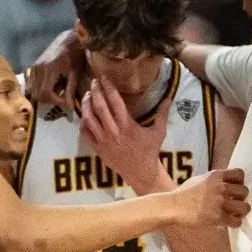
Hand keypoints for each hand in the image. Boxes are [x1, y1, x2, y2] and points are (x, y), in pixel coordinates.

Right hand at [26, 29, 85, 112]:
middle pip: (37, 94)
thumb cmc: (75, 56)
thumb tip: (70, 106)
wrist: (68, 40)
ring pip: (31, 90)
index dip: (55, 100)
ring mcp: (34, 67)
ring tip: (54, 92)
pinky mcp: (33, 66)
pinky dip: (37, 88)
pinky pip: (30, 83)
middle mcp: (38, 68)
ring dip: (42, 95)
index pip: (45, 93)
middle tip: (60, 97)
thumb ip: (70, 90)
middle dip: (48, 99)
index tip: (65, 100)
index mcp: (50, 69)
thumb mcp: (75, 73)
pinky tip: (48, 86)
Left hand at [82, 78, 170, 193]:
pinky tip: (84, 115)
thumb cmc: (150, 151)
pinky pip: (85, 133)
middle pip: (99, 107)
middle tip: (93, 82)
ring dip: (86, 105)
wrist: (141, 173)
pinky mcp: (97, 149)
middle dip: (95, 92)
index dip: (108, 87)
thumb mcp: (159, 132)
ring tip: (87, 96)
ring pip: (89, 119)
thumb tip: (169, 97)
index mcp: (127, 125)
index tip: (104, 78)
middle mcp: (113, 131)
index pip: (115, 101)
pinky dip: (82, 122)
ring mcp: (103, 140)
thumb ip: (162, 114)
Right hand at [172, 168, 248, 227]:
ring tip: (235, 214)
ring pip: (244, 207)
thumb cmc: (183, 193)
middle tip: (235, 203)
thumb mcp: (199, 180)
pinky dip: (235, 223)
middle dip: (241, 198)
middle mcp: (221, 187)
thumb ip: (213, 181)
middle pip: (245, 191)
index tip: (235, 188)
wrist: (174, 206)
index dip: (240, 182)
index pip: (240, 173)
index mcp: (216, 176)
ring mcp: (220, 202)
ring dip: (241, 211)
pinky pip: (236, 221)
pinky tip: (229, 223)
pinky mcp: (218, 217)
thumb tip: (223, 183)